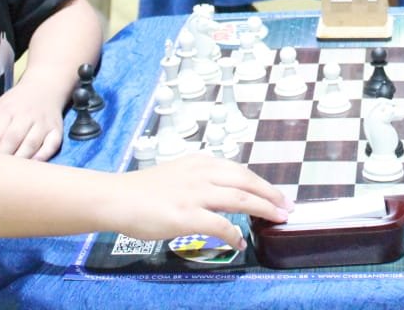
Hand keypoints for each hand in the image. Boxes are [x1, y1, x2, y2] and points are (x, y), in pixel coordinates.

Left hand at [0, 70, 67, 160]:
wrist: (44, 88)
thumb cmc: (16, 104)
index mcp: (8, 110)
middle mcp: (26, 115)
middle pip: (13, 138)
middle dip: (3, 157)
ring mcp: (43, 123)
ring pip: (32, 144)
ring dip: (20, 160)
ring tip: (12, 173)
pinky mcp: (56, 130)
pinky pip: (51, 146)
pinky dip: (42, 157)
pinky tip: (32, 166)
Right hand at [122, 154, 291, 249]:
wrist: (116, 197)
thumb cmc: (143, 190)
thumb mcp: (178, 173)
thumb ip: (201, 180)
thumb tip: (223, 195)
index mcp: (200, 162)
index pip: (240, 170)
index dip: (262, 183)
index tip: (276, 194)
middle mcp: (201, 173)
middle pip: (247, 181)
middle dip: (271, 194)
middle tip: (287, 206)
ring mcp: (195, 194)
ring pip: (240, 198)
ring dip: (263, 209)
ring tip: (277, 219)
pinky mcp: (186, 215)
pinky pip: (220, 225)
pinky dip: (233, 234)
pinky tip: (238, 242)